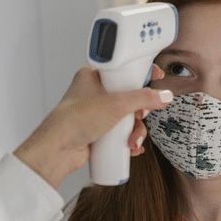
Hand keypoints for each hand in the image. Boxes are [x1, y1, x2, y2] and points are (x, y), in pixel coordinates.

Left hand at [13, 66, 171, 188]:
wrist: (57, 150)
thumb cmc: (73, 121)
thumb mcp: (116, 104)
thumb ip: (143, 98)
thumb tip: (163, 96)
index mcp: (93, 77)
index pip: (124, 69)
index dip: (141, 74)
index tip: (156, 77)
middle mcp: (95, 93)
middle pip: (130, 96)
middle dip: (140, 111)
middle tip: (141, 114)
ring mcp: (97, 113)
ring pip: (128, 117)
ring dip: (135, 130)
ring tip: (132, 139)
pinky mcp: (98, 131)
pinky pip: (121, 132)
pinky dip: (129, 139)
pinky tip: (130, 147)